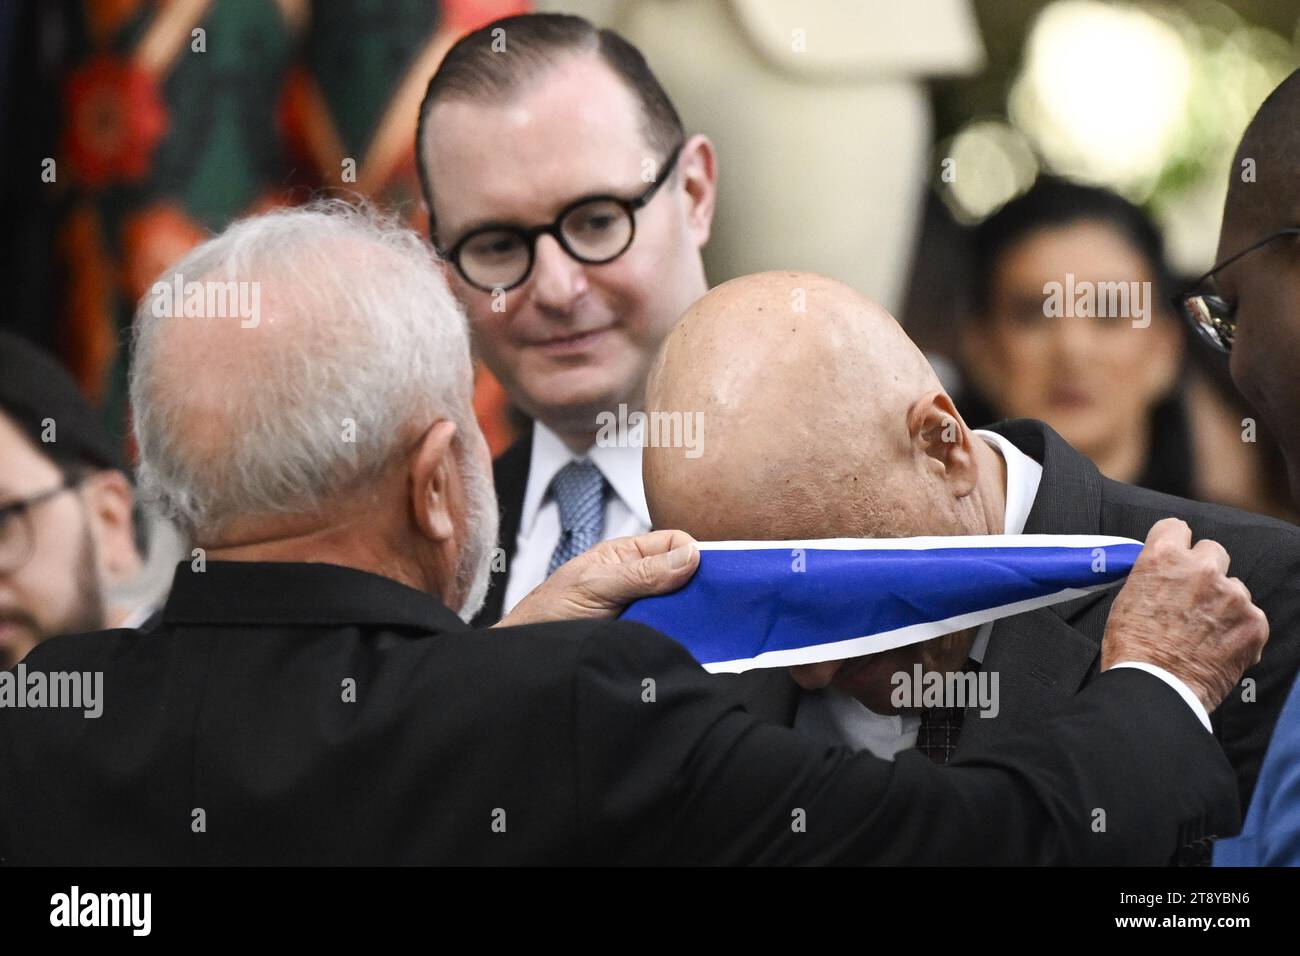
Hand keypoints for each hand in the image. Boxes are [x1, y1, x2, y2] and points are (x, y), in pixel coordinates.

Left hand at [494, 530, 698, 626]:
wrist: (530, 658)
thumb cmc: (550, 612)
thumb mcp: (596, 585)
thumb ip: (641, 572)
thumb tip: (691, 556)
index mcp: (628, 555)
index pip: (675, 542)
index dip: (694, 554)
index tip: (710, 574)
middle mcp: (640, 580)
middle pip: (685, 575)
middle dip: (698, 587)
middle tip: (712, 604)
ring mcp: (643, 610)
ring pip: (682, 606)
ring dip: (690, 616)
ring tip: (700, 627)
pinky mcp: (644, 637)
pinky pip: (672, 633)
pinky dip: (681, 638)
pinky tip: (688, 644)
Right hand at [1102, 517, 1267, 712]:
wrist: (1155, 689)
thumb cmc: (1132, 650)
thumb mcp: (1127, 599)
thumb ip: (1152, 577)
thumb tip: (1165, 576)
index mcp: (1163, 558)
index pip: (1176, 528)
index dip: (1174, 544)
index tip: (1174, 556)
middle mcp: (1202, 569)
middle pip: (1213, 551)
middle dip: (1204, 570)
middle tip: (1191, 596)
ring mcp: (1232, 596)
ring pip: (1234, 586)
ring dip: (1223, 602)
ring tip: (1204, 630)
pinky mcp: (1254, 623)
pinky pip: (1250, 616)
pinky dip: (1238, 630)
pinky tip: (1218, 646)